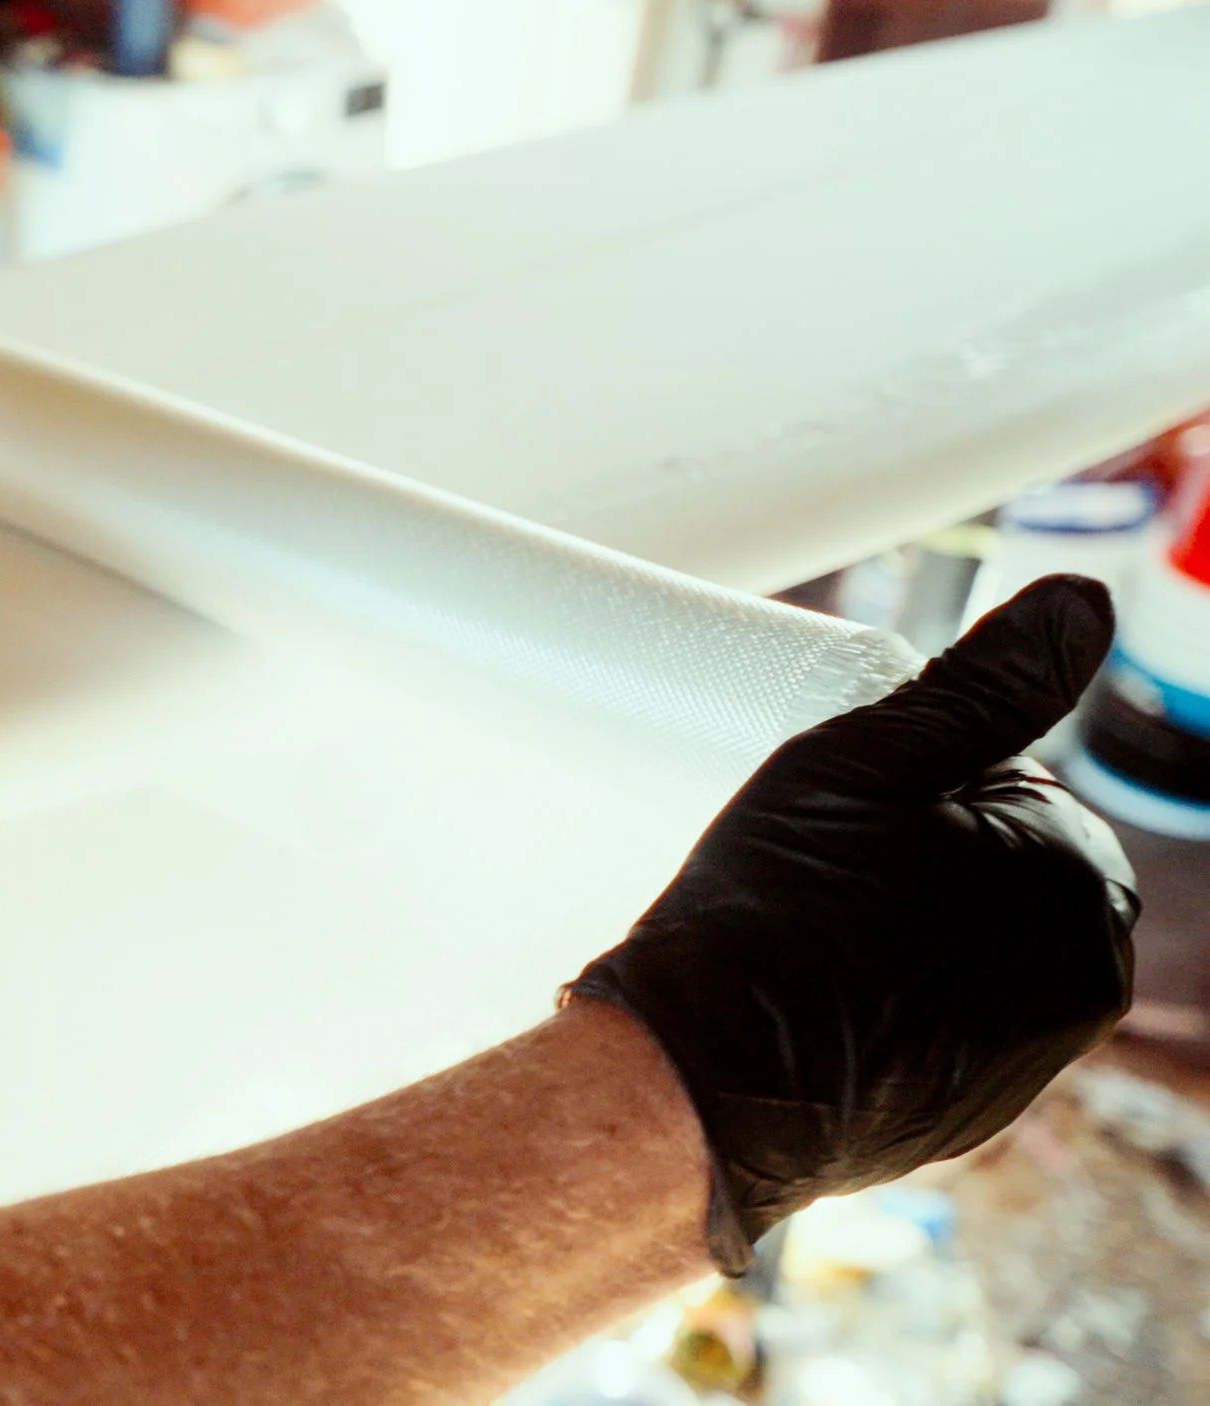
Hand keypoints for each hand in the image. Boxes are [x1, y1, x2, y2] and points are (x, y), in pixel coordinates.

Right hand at [568, 575, 1138, 1273]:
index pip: (1013, 790)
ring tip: (812, 935)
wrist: (705, 1080)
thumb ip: (983, 682)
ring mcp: (1037, 1056)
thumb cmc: (771, 911)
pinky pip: (953, 1029)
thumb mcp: (860, 761)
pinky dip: (901, 1009)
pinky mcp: (981, 1114)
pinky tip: (824, 1002)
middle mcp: (1085, 970)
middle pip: (1003, 872)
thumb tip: (1085, 600)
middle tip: (819, 870)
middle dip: (926, 860)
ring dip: (915, 934)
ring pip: (977, 951)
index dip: (918, 791)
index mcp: (1074, 869)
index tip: (842, 815)